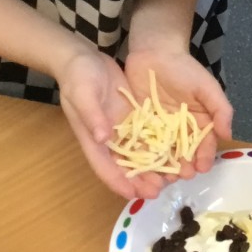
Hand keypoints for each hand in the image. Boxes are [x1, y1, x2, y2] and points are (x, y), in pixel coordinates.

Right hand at [53, 46, 155, 200]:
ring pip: (137, 154)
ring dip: (151, 167)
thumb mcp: (83, 93)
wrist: (82, 57)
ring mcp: (120, 128)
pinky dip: (157, 146)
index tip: (133, 195)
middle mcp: (106, 138)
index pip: (104, 167)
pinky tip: (173, 153)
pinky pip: (145, 135)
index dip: (118, 182)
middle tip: (158, 191)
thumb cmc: (78, 76)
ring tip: (169, 178)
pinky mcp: (131, 116)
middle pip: (123, 166)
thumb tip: (102, 138)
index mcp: (91, 138)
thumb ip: (92, 116)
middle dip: (139, 181)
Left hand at [123, 45, 232, 177]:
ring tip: (164, 178)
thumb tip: (229, 134)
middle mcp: (180, 129)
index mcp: (199, 121)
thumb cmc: (184, 68)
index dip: (204, 156)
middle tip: (182, 177)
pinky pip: (143, 144)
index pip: (204, 143)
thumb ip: (220, 109)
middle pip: (184, 153)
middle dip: (185, 166)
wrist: (154, 52)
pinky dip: (144, 158)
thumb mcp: (207, 87)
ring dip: (165, 167)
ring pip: (163, 153)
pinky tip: (144, 168)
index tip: (202, 168)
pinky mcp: (141, 126)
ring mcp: (159, 129)